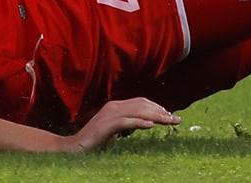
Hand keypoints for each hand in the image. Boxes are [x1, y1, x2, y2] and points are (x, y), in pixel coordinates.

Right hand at [62, 98, 178, 152]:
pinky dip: (139, 122)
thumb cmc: (94, 141)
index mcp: (116, 106)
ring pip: (137, 112)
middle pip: (142, 105)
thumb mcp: (114, 130)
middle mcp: (113, 107)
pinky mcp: (106, 126)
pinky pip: (126, 122)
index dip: (157, 107)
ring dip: (156, 116)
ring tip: (169, 121)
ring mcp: (109, 115)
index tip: (170, 115)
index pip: (141, 102)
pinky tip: (151, 125)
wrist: (74, 147)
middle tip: (176, 119)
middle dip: (161, 111)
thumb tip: (145, 122)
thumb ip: (127, 123)